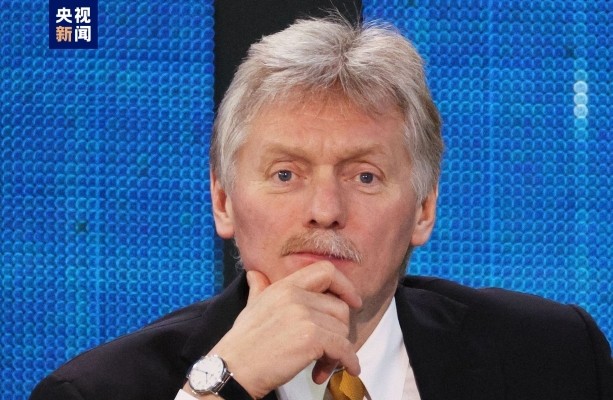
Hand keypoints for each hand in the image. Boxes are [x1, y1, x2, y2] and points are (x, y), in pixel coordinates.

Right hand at [208, 262, 361, 398]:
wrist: (231, 369)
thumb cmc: (242, 343)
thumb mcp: (252, 307)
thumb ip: (260, 289)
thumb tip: (255, 275)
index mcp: (284, 286)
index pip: (326, 271)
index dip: (345, 285)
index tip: (353, 302)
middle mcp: (295, 296)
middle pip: (340, 308)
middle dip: (339, 331)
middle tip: (328, 350)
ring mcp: (304, 315)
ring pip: (343, 330)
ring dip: (339, 351)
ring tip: (322, 365)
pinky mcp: (311, 338)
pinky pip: (343, 348)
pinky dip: (349, 361)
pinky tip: (347, 369)